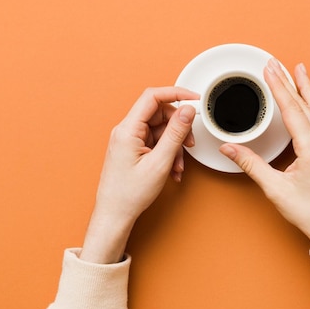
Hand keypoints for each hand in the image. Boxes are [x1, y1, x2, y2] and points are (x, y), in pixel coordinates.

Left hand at [81, 87, 198, 262]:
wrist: (115, 215)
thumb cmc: (129, 194)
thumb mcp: (160, 162)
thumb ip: (175, 133)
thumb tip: (187, 110)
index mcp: (128, 129)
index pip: (153, 97)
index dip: (176, 93)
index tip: (194, 98)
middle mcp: (126, 130)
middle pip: (159, 113)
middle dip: (178, 127)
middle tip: (190, 142)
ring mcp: (129, 139)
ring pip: (160, 129)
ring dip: (175, 144)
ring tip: (178, 164)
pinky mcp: (133, 148)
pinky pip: (156, 141)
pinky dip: (168, 152)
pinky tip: (172, 169)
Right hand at [220, 59, 309, 250]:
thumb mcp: (275, 189)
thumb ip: (252, 165)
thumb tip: (230, 149)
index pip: (292, 109)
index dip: (279, 87)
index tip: (270, 69)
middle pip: (305, 104)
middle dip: (289, 81)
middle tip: (277, 63)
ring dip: (307, 88)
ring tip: (300, 70)